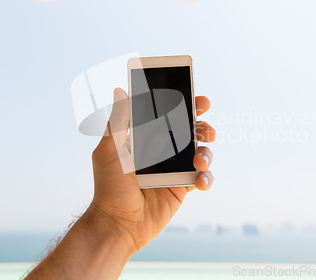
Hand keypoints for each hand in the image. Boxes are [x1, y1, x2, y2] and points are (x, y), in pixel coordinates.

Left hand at [88, 88, 215, 253]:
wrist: (117, 224)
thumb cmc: (108, 186)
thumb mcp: (109, 149)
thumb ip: (118, 121)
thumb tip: (120, 90)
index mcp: (146, 138)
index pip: (168, 115)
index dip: (186, 105)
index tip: (199, 100)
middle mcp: (162, 150)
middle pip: (190, 131)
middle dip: (203, 126)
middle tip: (207, 130)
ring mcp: (174, 169)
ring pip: (200, 152)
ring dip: (206, 153)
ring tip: (199, 161)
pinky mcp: (182, 187)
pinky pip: (201, 178)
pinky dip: (206, 177)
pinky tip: (199, 181)